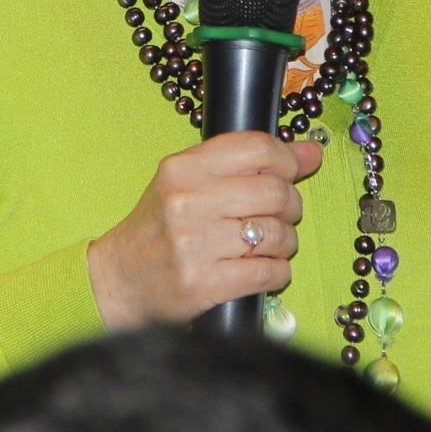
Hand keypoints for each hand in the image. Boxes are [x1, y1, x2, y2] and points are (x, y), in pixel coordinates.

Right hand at [88, 132, 323, 329]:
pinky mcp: (205, 284)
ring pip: (277, 234)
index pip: (256, 148)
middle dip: (291, 204)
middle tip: (281, 214)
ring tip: (269, 244)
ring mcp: (195, 245)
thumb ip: (245, 165)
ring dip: (285, 241)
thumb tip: (311, 152)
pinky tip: (263, 269)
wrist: (118, 280)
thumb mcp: (187, 183)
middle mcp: (187, 202)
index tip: (293, 170)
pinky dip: (277, 272)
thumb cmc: (158, 229)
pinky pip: (268, 272)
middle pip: (274, 192)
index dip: (287, 159)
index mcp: (183, 169)